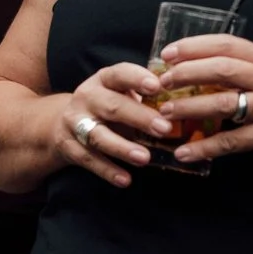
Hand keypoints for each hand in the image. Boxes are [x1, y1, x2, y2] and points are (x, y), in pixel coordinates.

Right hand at [53, 62, 173, 187]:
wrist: (62, 123)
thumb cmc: (107, 106)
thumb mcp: (121, 93)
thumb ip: (147, 96)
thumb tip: (190, 103)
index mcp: (103, 80)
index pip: (119, 74)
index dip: (137, 79)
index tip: (157, 86)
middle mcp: (87, 98)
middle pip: (112, 106)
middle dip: (138, 117)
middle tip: (164, 128)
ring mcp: (75, 123)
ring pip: (97, 135)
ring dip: (122, 147)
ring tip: (145, 158)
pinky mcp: (69, 146)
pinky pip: (89, 159)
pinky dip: (107, 170)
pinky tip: (125, 179)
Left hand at [149, 35, 252, 172]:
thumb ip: (240, 71)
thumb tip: (190, 70)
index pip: (226, 44)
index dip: (193, 47)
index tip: (166, 54)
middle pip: (221, 69)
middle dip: (185, 74)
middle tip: (160, 83)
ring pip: (222, 103)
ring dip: (188, 108)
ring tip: (164, 113)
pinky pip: (231, 141)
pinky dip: (205, 147)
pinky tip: (184, 152)